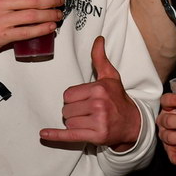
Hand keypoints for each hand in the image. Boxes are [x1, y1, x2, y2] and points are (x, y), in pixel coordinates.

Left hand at [40, 36, 140, 151]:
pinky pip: (69, 136)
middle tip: (87, 110)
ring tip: (88, 120)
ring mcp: (98, 121)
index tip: (84, 99)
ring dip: (74, 122)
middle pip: (66, 109)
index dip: (73, 98)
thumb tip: (98, 39)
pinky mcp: (96, 136)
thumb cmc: (118, 97)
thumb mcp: (110, 76)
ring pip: (68, 122)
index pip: (68, 94)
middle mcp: (99, 104)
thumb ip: (100, 58)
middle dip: (73, 110)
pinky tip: (43, 134)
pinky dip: (55, 136)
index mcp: (99, 88)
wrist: (131, 122)